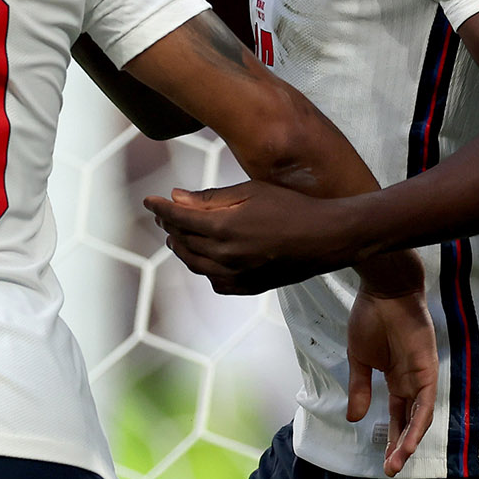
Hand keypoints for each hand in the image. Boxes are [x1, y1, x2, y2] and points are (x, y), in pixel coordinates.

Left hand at [144, 182, 351, 293]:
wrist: (329, 237)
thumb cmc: (291, 206)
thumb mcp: (250, 192)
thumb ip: (210, 198)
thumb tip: (176, 196)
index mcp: (224, 228)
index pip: (178, 218)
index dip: (160, 208)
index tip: (149, 200)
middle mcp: (227, 256)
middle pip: (183, 242)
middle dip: (170, 226)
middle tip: (165, 215)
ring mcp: (239, 275)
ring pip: (196, 264)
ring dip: (182, 249)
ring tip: (177, 236)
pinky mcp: (251, 286)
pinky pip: (217, 282)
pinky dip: (205, 270)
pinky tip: (206, 259)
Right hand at [347, 269, 438, 476]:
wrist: (384, 294)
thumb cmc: (369, 319)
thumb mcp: (359, 359)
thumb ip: (360, 388)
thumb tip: (354, 418)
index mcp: (395, 379)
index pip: (396, 415)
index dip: (391, 436)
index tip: (381, 459)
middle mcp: (411, 383)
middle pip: (409, 422)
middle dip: (399, 446)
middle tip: (389, 469)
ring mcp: (421, 378)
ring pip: (420, 418)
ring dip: (409, 441)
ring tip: (396, 462)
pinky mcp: (428, 371)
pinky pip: (426, 404)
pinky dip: (418, 423)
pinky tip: (409, 440)